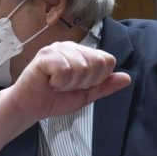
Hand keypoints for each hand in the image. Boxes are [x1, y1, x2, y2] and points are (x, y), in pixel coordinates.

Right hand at [10, 41, 130, 120]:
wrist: (29, 108)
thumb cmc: (53, 99)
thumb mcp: (85, 95)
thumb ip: (104, 86)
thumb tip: (127, 78)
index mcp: (82, 53)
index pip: (107, 60)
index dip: (97, 79)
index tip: (79, 86)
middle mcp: (71, 47)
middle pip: (97, 63)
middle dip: (83, 82)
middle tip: (65, 86)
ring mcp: (57, 49)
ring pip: (81, 67)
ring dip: (69, 84)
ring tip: (56, 85)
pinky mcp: (45, 55)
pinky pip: (65, 70)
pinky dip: (58, 82)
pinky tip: (49, 82)